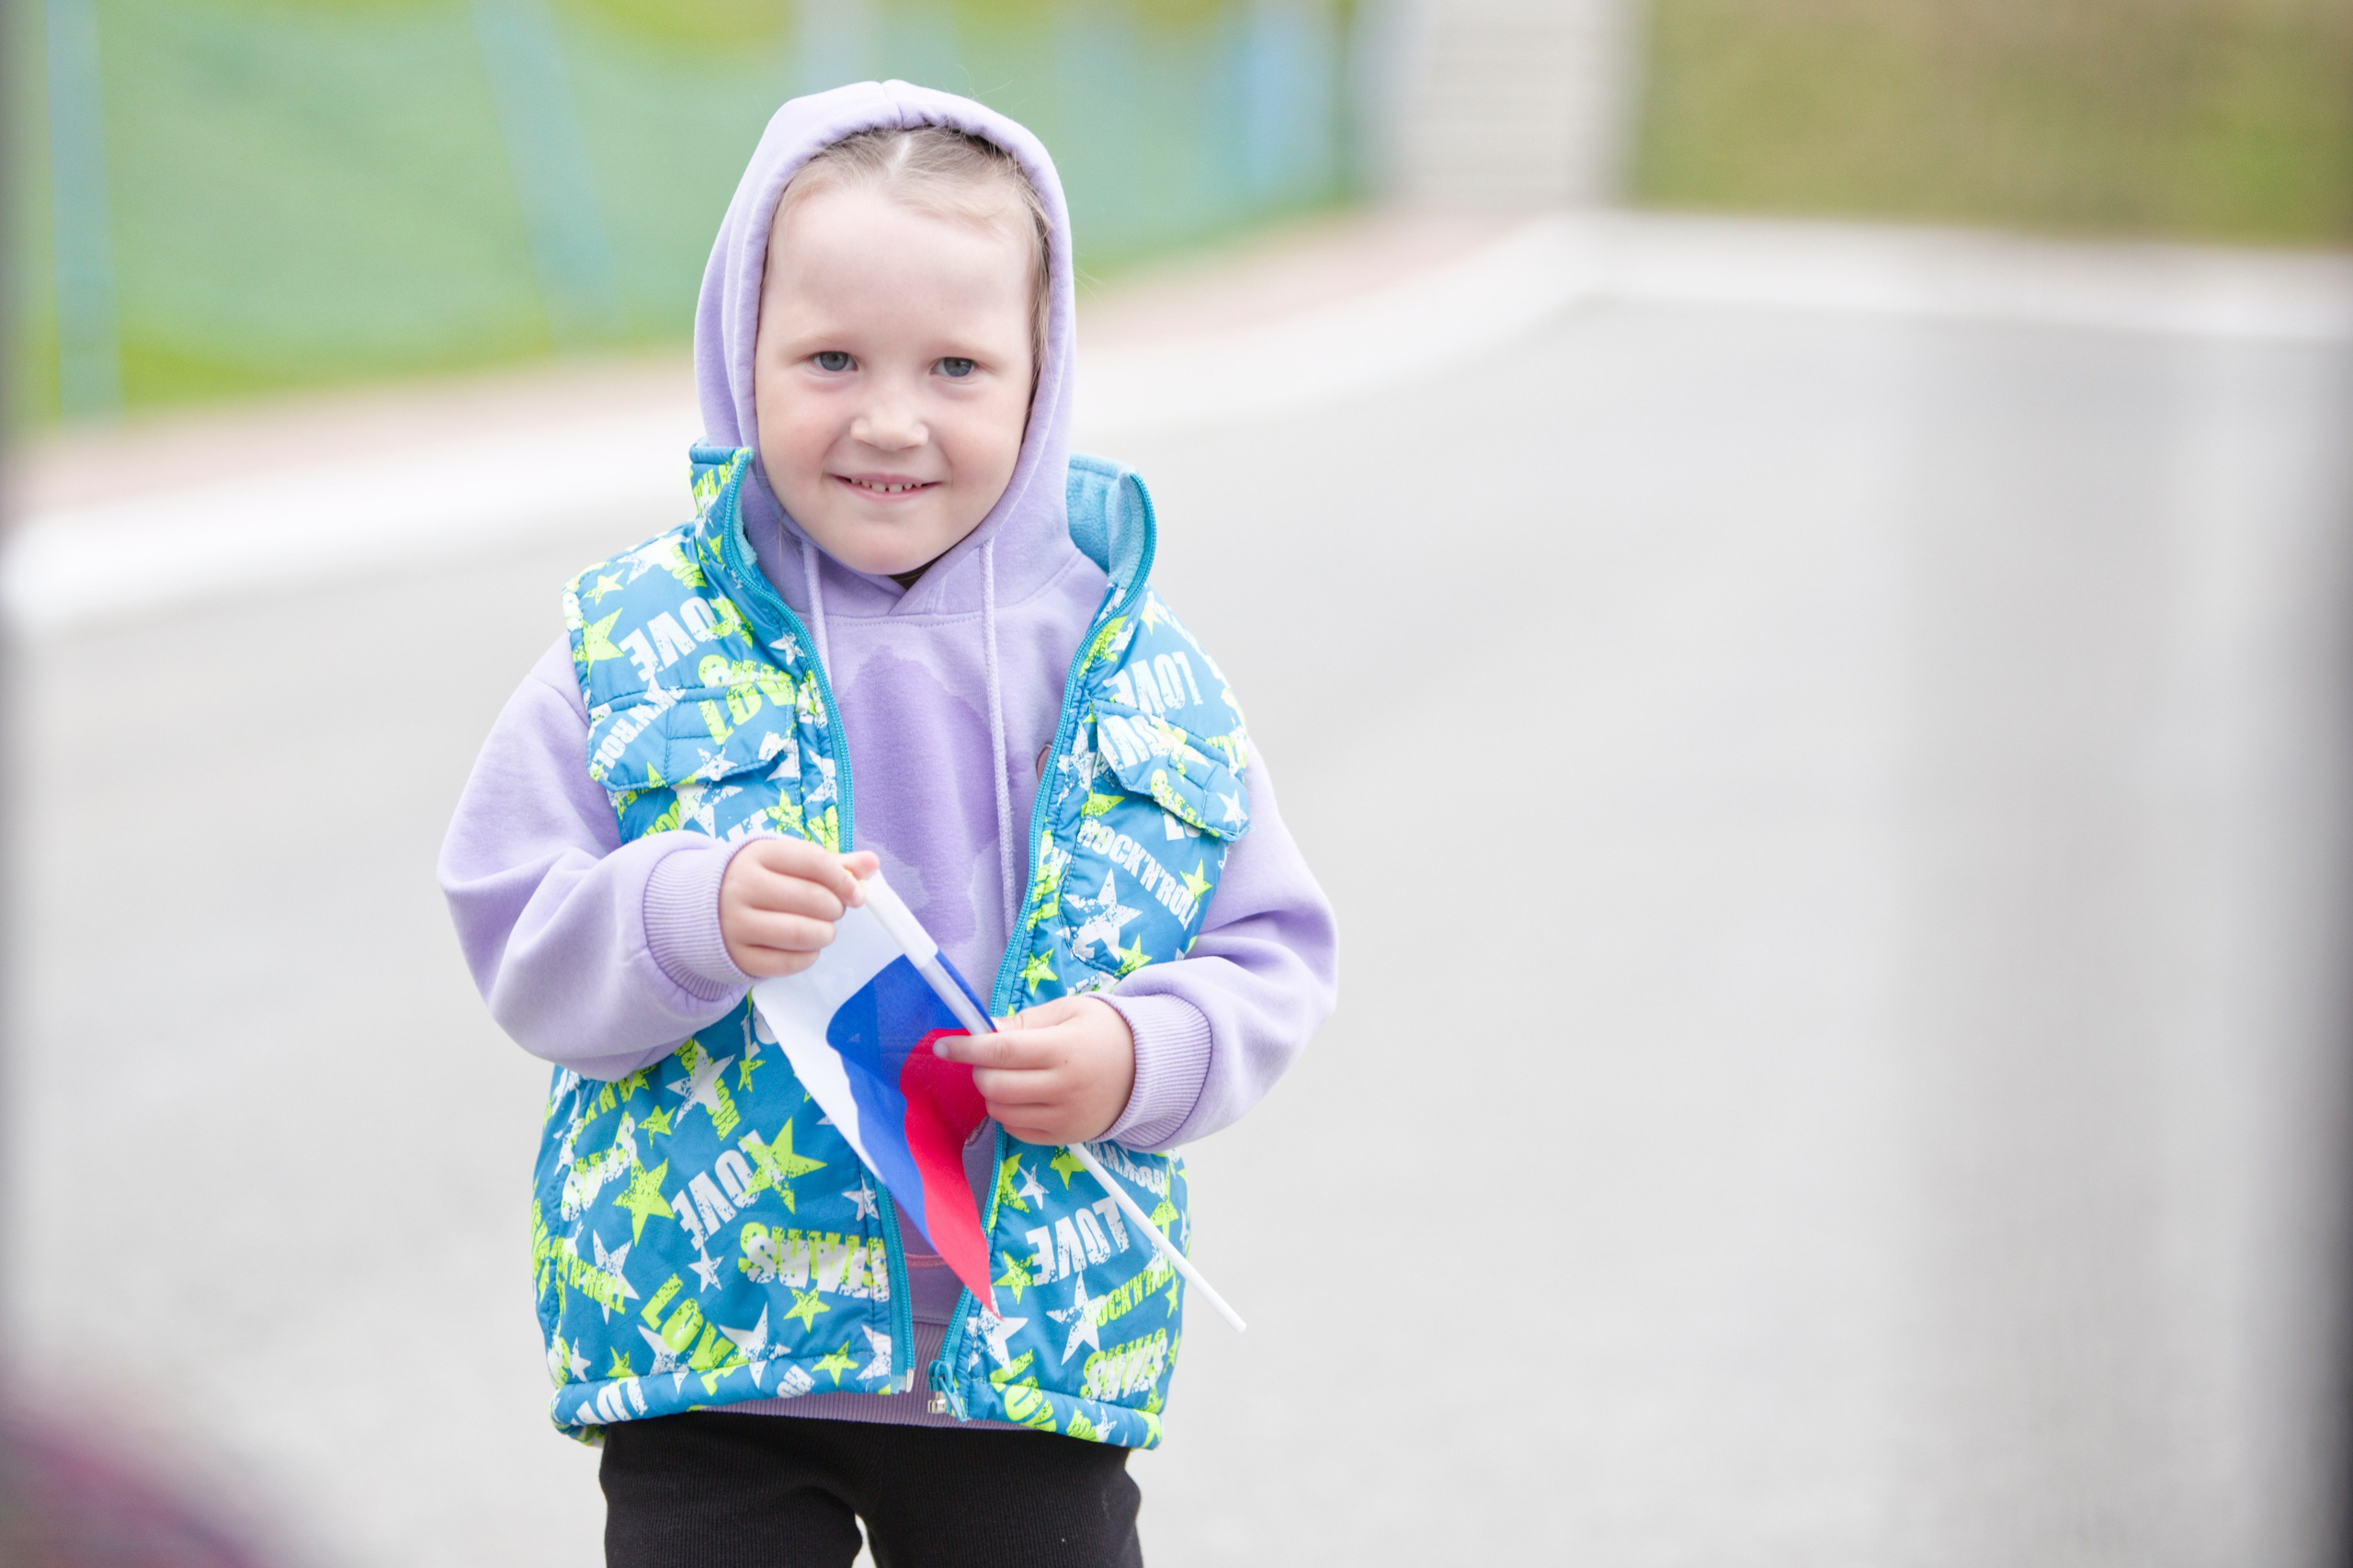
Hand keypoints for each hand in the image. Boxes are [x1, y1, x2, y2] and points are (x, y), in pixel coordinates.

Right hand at [719, 840, 878, 977]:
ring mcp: (735, 924)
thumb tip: (873, 863)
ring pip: (800, 933)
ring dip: (825, 934)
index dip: (844, 879)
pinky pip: (786, 962)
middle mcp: (741, 887)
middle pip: (811, 899)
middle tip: (834, 911)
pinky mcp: (736, 956)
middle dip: (835, 909)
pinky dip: (808, 957)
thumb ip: (832, 864)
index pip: (813, 862)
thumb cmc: (758, 881)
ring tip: (824, 930)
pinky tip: (807, 948)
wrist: (699, 909)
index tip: (856, 893)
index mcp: (757, 854)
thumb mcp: (786, 863)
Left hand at [934, 995, 1135, 1145]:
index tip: (944, 1046)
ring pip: (1002, 1111)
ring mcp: (1065, 1117)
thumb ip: (1024, 1023)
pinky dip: (1010, 1113)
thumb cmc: (1105, 1032)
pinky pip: (1018, 1131)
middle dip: (979, 1070)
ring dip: (992, 1093)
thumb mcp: (1068, 1012)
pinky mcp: (1066, 1137)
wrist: (1149, 1069)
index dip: (966, 1048)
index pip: (1001, 1050)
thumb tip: (983, 1029)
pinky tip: (1024, 1095)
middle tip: (986, 1057)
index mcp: (1064, 1049)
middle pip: (995, 1086)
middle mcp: (1064, 1087)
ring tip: (1010, 1075)